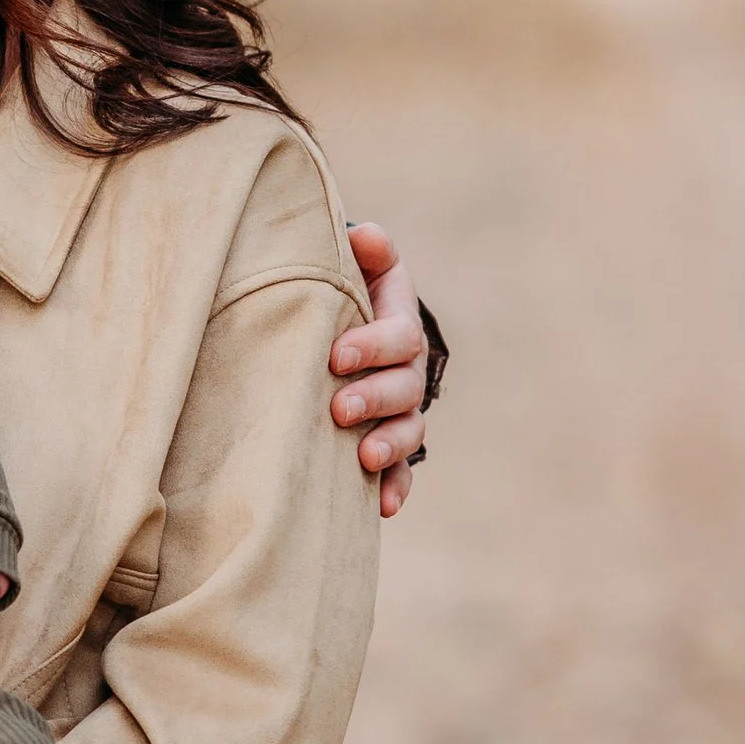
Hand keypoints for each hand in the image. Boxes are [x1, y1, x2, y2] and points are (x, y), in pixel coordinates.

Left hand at [332, 223, 430, 518]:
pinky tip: (381, 507)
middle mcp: (405, 371)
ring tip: (364, 458)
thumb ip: (364, 252)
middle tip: (340, 409)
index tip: (335, 355)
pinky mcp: (388, 446)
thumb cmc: (337, 293)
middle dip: (374, 399)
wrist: (336, 329)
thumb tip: (365, 235)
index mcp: (397, 326)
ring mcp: (400, 412)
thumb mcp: (351, 268)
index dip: (372, 346)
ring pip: (409, 432)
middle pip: (405, 388)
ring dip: (390, 446)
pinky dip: (395, 489)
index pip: (398, 335)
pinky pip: (401, 472)